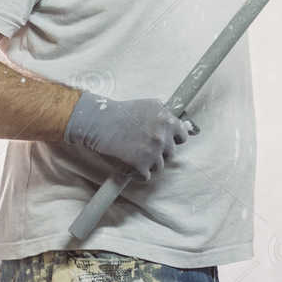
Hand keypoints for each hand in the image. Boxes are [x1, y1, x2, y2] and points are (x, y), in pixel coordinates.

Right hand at [62, 93, 196, 180]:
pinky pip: (145, 176)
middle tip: (143, 146)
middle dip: (159, 151)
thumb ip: (166, 115)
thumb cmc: (122, 113)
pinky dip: (137, 173)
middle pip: (170, 153)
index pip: (182, 137)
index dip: (173, 139)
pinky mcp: (140, 167)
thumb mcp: (149, 105)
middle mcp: (162, 138)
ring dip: (148, 163)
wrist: (99, 123)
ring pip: (158, 166)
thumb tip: (182, 126)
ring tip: (133, 152)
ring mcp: (152, 153)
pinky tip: (128, 162)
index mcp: (167, 121)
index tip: (165, 141)